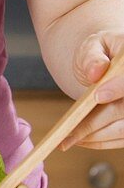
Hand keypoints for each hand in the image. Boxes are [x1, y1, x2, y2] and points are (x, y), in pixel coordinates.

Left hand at [61, 32, 123, 149]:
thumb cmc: (100, 51)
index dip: (117, 88)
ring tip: (69, 139)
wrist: (109, 60)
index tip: (97, 96)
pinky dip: (103, 142)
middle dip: (96, 123)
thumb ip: (92, 56)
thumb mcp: (92, 45)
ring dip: (97, 137)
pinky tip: (82, 140)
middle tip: (69, 133)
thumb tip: (95, 72)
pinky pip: (123, 137)